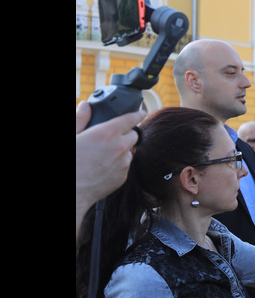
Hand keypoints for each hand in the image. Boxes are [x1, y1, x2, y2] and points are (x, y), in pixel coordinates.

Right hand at [76, 102, 145, 237]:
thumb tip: (86, 106)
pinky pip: (125, 166)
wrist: (73, 191)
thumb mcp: (71, 136)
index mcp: (106, 133)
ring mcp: (123, 163)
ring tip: (102, 155)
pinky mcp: (123, 177)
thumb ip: (80, 119)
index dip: (136, 114)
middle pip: (134, 135)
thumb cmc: (71, 163)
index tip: (141, 112)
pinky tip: (102, 167)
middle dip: (126, 134)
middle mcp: (119, 147)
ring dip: (121, 150)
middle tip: (111, 137)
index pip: (130, 119)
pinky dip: (118, 164)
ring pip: (129, 151)